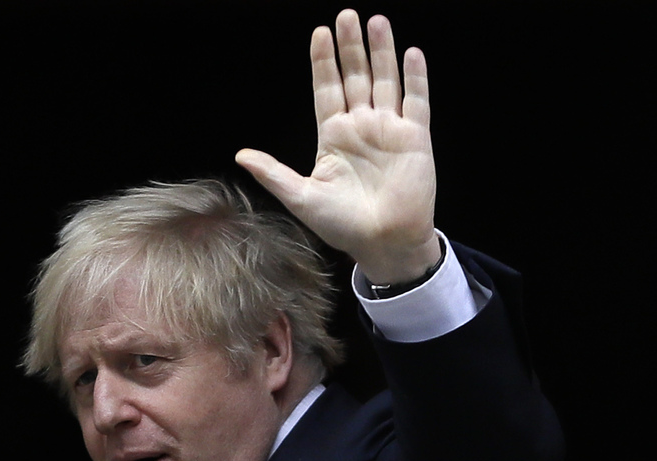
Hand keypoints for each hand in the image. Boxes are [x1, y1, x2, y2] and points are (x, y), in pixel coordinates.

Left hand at [236, 10, 439, 284]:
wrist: (383, 242)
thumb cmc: (342, 225)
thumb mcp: (301, 198)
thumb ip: (273, 173)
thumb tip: (241, 156)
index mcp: (333, 137)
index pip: (326, 89)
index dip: (323, 62)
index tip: (319, 32)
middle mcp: (361, 127)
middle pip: (355, 77)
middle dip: (350, 47)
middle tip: (346, 15)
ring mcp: (389, 130)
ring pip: (385, 81)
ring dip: (381, 52)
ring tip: (376, 22)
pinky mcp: (415, 138)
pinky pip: (416, 101)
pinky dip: (415, 78)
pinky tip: (411, 53)